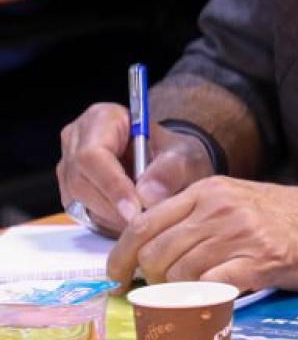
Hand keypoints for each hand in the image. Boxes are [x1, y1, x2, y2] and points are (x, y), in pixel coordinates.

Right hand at [56, 103, 214, 234]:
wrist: (171, 163)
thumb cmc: (175, 153)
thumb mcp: (185, 156)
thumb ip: (170, 171)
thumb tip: (147, 195)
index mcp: (102, 118)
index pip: (93, 154)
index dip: (112, 185)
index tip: (135, 210)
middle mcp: (77, 138)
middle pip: (80, 180)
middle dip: (112, 206)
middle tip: (143, 222)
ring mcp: (69, 164)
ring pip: (77, 198)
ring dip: (109, 216)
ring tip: (141, 220)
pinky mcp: (70, 187)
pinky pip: (79, 209)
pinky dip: (105, 220)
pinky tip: (129, 220)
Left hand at [106, 179, 297, 292]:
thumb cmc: (295, 218)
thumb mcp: (241, 199)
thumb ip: (199, 214)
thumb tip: (152, 243)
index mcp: (210, 190)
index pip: (143, 223)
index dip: (121, 256)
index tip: (118, 277)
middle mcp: (219, 208)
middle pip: (155, 252)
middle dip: (150, 279)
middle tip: (162, 292)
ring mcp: (240, 234)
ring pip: (177, 272)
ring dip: (176, 293)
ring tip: (190, 297)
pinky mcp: (260, 262)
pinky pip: (209, 287)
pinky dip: (201, 299)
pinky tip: (210, 301)